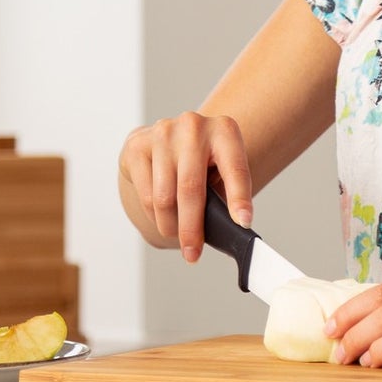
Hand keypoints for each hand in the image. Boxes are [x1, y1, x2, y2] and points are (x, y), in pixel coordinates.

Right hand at [118, 111, 252, 262]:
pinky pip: (145, 194)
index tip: (243, 223)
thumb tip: (229, 229)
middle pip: (191, 188)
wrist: (171, 136)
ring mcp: (163, 132)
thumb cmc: (202, 160)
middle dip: (192, 228)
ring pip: (164, 197)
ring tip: (177, 236)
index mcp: (225, 130)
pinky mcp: (138, 145)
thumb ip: (224, 193)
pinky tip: (162, 218)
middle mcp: (194, 126)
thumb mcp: (221, 168)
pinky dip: (154, 215)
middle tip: (193, 254)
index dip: (239, 198)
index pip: (235, 169)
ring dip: (170, 226)